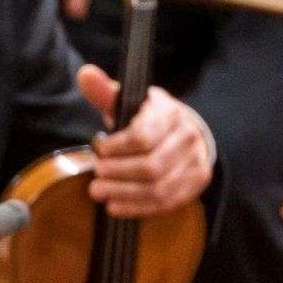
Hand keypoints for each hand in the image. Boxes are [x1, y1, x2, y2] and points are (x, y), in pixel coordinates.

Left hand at [80, 65, 211, 214]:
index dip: (116, 148)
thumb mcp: (129, 101)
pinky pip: (167, 203)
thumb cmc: (150, 118)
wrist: (187, 132)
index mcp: (170, 112)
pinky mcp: (197, 183)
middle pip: (150, 166)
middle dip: (117, 174)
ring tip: (100, 193)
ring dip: (124, 194)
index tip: (99, 150)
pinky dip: (138, 208)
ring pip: (159, 188)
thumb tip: (85, 74)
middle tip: (95, 179)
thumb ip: (105, 92)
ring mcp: (196, 162)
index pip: (142, 136)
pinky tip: (116, 208)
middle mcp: (188, 137)